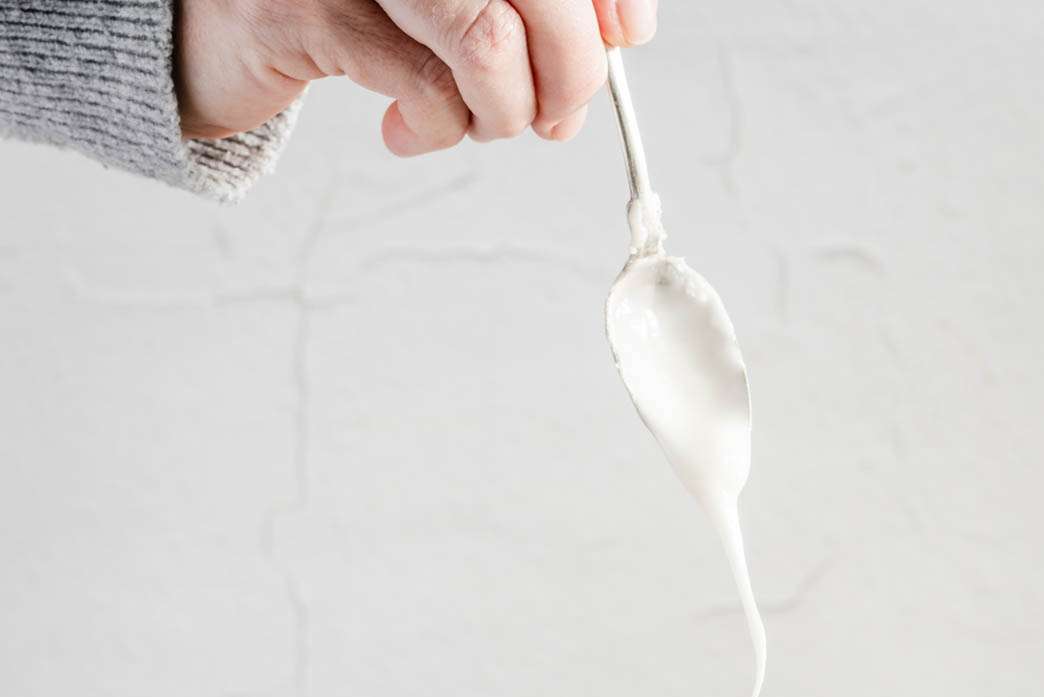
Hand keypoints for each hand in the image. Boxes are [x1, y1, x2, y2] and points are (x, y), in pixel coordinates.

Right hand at [175, 0, 656, 154]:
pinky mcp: (310, 10)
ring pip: (487, 41)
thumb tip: (614, 39)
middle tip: (553, 114)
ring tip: (481, 121)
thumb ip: (525, 3)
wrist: (211, 20)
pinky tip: (411, 128)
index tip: (625, 36)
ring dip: (504, 110)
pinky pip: (424, 88)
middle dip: (568, 70)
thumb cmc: (343, 3)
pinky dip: (440, 129)